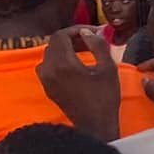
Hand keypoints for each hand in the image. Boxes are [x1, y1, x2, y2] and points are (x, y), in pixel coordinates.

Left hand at [36, 27, 121, 142]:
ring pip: (49, 54)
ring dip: (64, 48)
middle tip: (90, 40)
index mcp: (63, 63)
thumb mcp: (108, 68)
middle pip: (53, 44)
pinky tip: (75, 64)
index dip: (76, 30)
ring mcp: (46, 80)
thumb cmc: (105, 96)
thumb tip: (88, 32)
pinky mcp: (47, 87)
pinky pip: (48, 66)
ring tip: (83, 51)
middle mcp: (49, 70)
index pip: (61, 36)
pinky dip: (59, 60)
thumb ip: (98, 46)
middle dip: (71, 38)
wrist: (94, 124)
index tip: (93, 32)